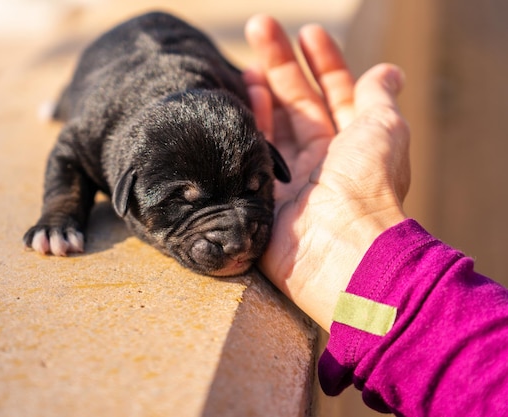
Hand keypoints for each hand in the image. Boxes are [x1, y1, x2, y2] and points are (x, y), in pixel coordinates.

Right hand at [244, 15, 409, 330]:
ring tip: (247, 61)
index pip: (335, 94)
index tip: (309, 33)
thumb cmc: (367, 188)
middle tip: (260, 27)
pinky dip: (247, 125)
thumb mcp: (384, 131)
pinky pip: (250, 154)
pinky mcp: (260, 197)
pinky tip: (239, 97)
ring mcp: (288, 178)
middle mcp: (320, 160)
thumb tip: (387, 71)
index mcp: (352, 145)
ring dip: (260, 91)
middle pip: (297, 103)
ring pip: (271, 125)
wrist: (338, 250)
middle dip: (281, 65)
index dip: (325, 62)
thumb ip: (378, 98)